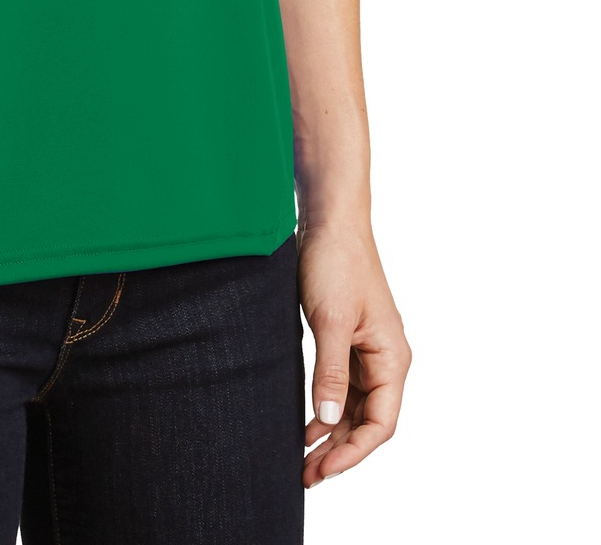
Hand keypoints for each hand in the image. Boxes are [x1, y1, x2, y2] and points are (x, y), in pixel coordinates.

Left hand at [296, 219, 411, 488]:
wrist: (330, 221)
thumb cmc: (337, 263)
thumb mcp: (331, 321)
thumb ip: (331, 372)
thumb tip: (330, 420)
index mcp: (392, 358)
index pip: (381, 423)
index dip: (353, 452)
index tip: (323, 469)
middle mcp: (385, 359)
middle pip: (369, 421)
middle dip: (339, 451)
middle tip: (306, 475)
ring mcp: (367, 350)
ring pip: (354, 407)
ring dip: (331, 434)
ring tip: (303, 460)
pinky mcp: (348, 339)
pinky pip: (342, 386)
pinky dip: (326, 408)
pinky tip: (306, 425)